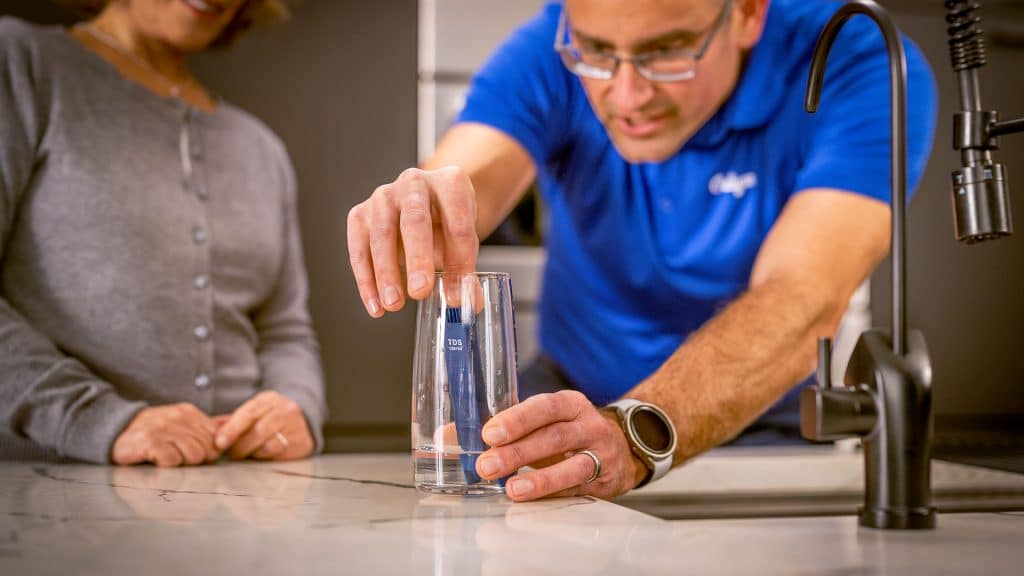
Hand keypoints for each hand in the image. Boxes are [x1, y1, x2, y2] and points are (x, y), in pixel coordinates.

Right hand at [111, 403, 220, 466]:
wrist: (116, 432)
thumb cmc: (154, 433)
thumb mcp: (182, 424)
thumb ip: (207, 426)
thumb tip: (233, 423)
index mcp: (190, 412)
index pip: (216, 440)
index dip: (205, 452)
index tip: (188, 450)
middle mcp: (178, 417)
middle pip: (206, 451)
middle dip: (193, 459)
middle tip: (173, 454)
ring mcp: (164, 428)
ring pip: (193, 457)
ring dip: (179, 462)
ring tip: (164, 456)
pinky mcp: (150, 441)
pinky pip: (172, 462)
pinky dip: (164, 465)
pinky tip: (154, 459)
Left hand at [214, 390, 312, 460]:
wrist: (305, 417)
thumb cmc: (271, 415)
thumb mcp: (255, 410)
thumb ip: (233, 420)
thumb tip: (207, 430)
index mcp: (269, 399)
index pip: (248, 413)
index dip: (232, 429)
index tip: (219, 442)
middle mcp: (285, 410)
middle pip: (258, 431)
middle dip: (240, 446)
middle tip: (231, 453)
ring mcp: (296, 426)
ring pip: (268, 446)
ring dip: (252, 453)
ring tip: (245, 454)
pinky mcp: (302, 443)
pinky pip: (278, 454)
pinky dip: (265, 457)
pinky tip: (260, 454)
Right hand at [347, 166, 479, 316]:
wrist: (425, 205)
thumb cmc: (446, 222)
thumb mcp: (463, 241)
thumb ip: (464, 271)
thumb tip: (468, 303)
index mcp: (450, 183)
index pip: (458, 223)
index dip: (458, 260)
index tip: (456, 293)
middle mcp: (414, 183)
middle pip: (415, 220)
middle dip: (418, 259)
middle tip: (420, 291)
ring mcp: (383, 196)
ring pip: (382, 235)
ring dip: (386, 273)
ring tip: (394, 304)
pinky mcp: (360, 214)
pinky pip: (359, 249)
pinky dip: (366, 280)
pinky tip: (375, 304)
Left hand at [474, 391, 647, 500]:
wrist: (622, 446)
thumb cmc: (568, 432)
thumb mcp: (540, 422)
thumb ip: (498, 428)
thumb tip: (447, 436)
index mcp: (569, 404)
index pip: (544, 406)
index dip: (517, 419)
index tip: (490, 433)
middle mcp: (588, 424)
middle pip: (553, 436)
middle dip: (518, 452)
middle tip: (487, 465)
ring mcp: (600, 453)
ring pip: (572, 465)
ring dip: (540, 479)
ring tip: (512, 490)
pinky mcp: (606, 479)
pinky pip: (579, 488)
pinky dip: (554, 494)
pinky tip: (533, 500)